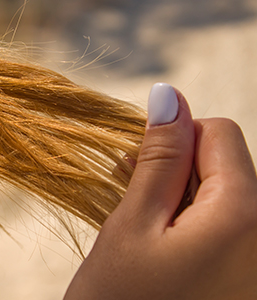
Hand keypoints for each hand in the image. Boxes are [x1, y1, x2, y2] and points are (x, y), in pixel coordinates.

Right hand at [65, 84, 256, 299]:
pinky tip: (160, 251)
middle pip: (226, 167)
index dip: (173, 140)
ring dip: (179, 202)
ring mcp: (256, 264)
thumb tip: (169, 96)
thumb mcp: (131, 225)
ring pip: (223, 199)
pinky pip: (227, 231)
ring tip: (141, 232)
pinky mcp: (244, 279)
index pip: (220, 134)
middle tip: (130, 202)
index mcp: (244, 216)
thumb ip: (158, 158)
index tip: (136, 168)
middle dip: (176, 172)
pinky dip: (191, 229)